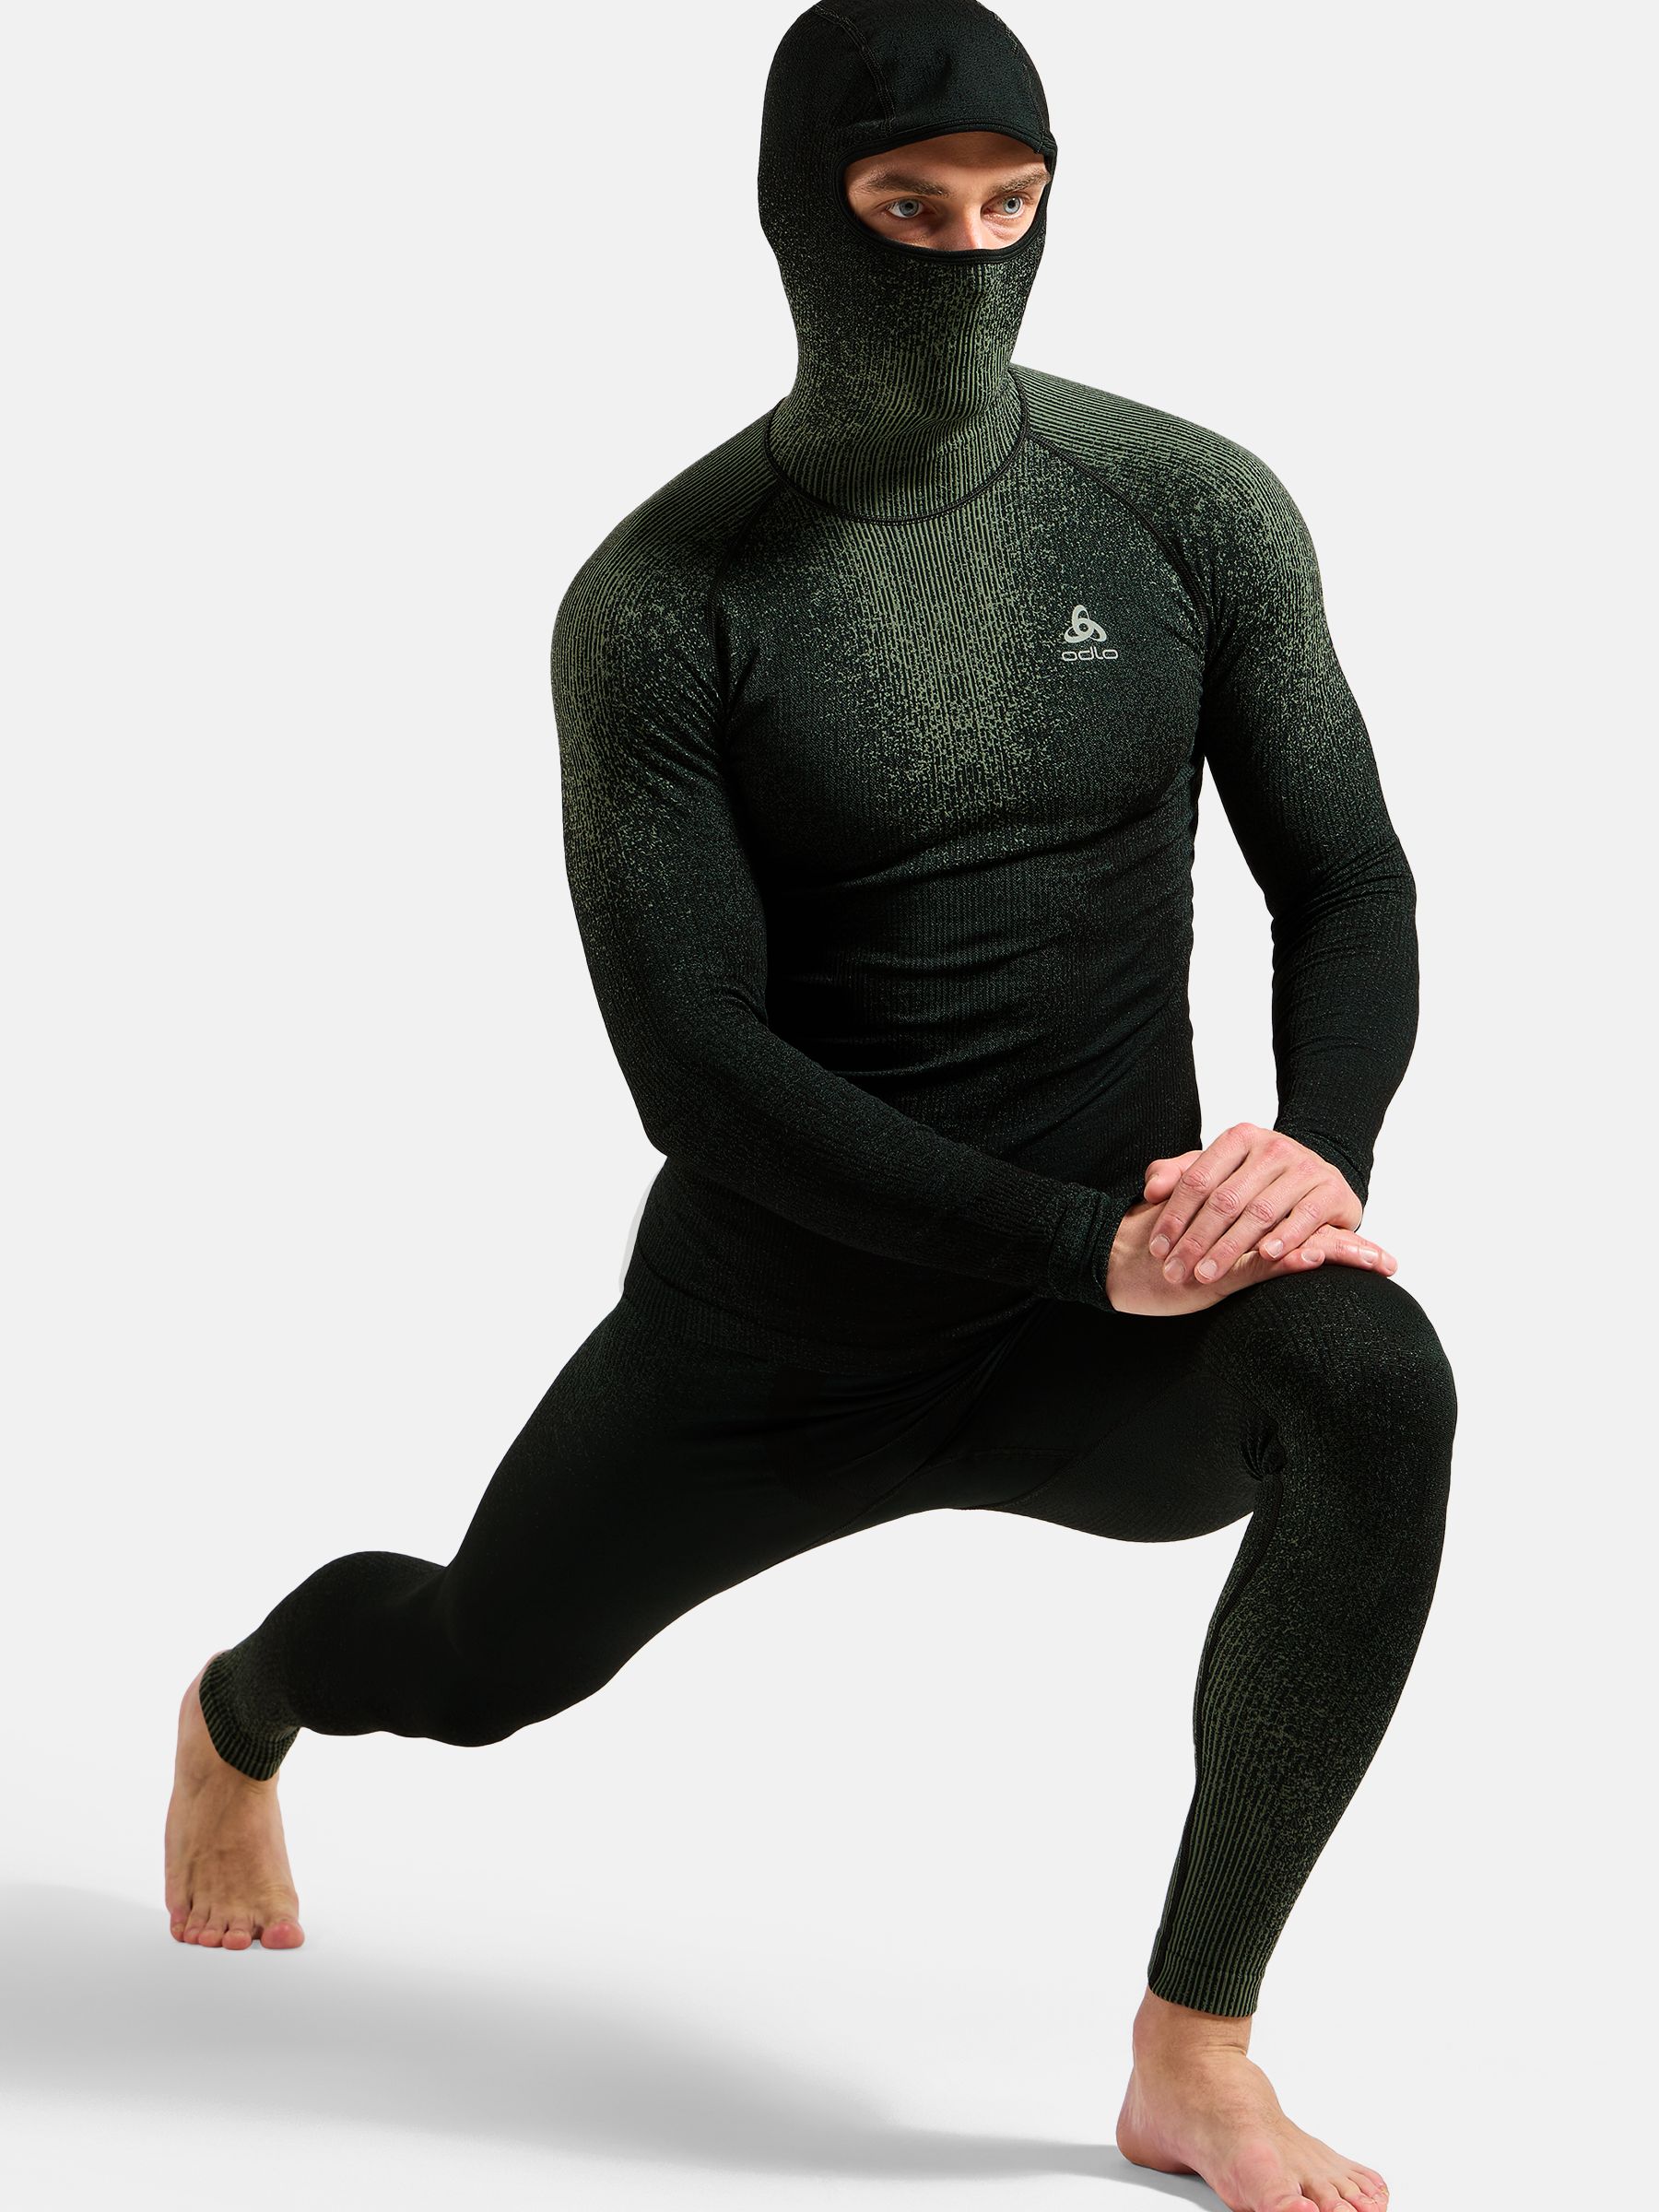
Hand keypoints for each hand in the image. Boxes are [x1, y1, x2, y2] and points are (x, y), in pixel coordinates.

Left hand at [1104, 1127, 1396, 1316]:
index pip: (1198, 1179)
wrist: (1319, 1180)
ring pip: (1260, 1211)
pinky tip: (1265, 1256)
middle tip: (1175, 1271)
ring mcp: (1306, 1167)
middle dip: (1196, 1240)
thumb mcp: (1218, 1173)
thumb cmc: (1258, 1182)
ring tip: (1207, 1274)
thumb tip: (1151, 1190)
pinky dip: (1285, 1237)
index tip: (1157, 1249)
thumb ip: (1180, 1176)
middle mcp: (1273, 1147)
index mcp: (1239, 1138)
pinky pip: (1306, 1216)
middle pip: (1225, 1199)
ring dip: (1231, 1247)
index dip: (1174, 1216)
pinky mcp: (1333, 1190)